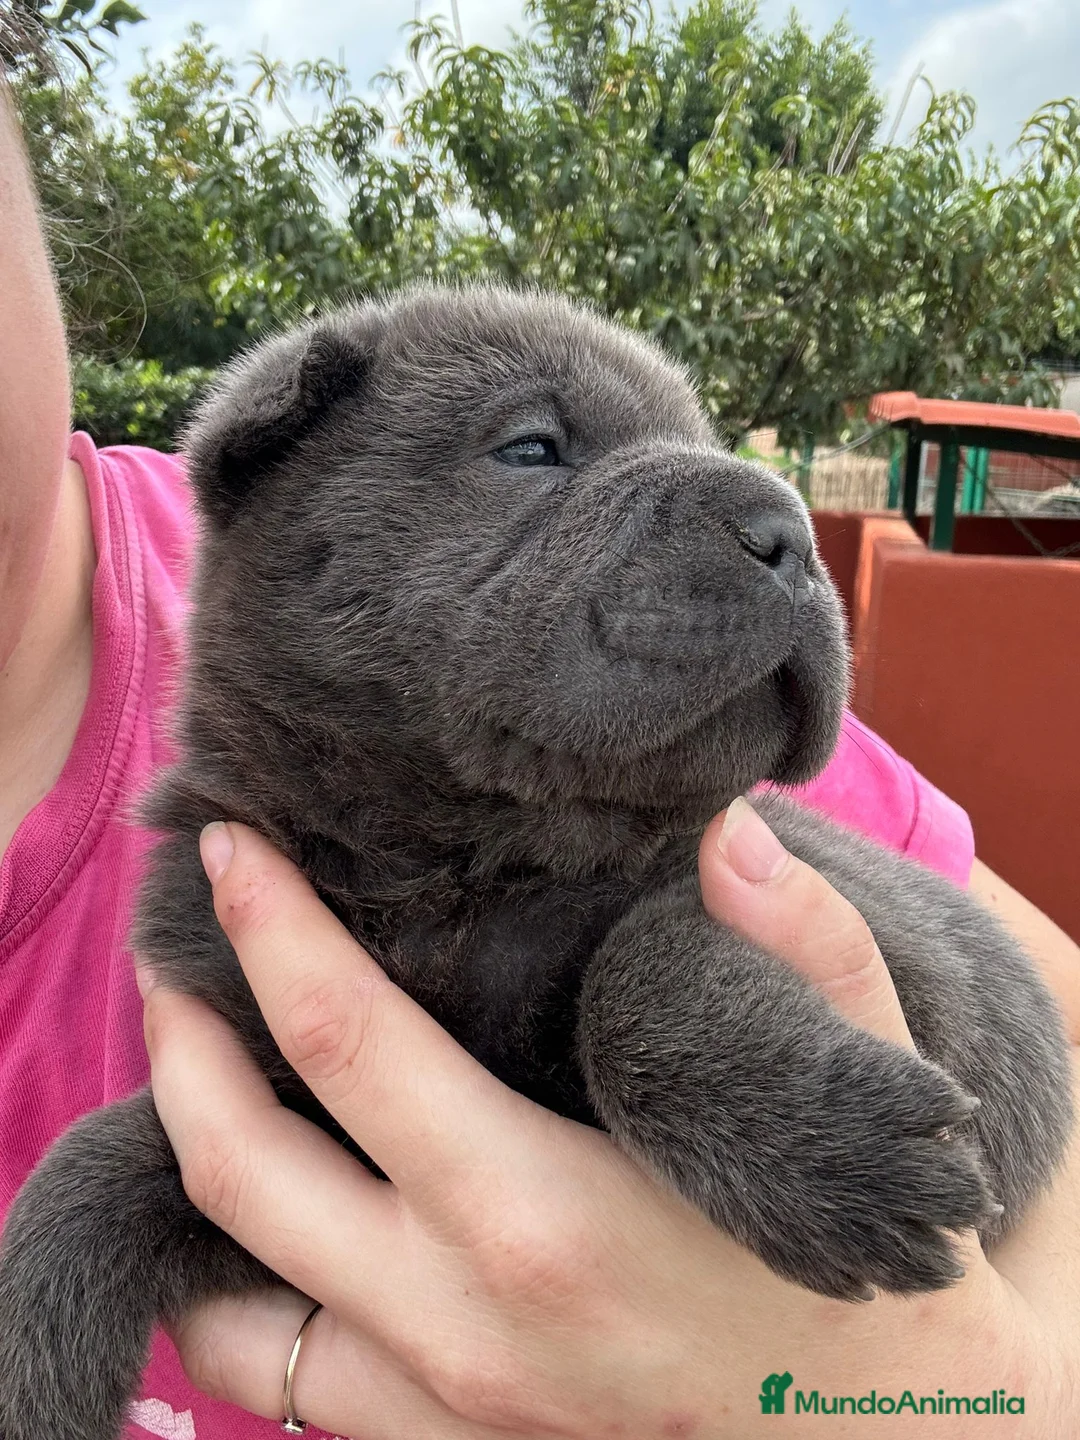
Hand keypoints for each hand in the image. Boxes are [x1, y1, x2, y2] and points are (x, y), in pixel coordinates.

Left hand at [140, 801, 1079, 1437]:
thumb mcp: (861, 1090)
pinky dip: (233, 1292)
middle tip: (174, 954)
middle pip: (239, 1164)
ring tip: (197, 1078)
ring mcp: (438, 1410)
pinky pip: (280, 1382)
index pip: (346, 1039)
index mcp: (543, 1215)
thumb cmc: (871, 1271)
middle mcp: (461, 1324)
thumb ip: (804, 945)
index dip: (271, 929)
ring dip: (185, 1178)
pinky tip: (263, 1216)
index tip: (232, 847)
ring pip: (225, 1301)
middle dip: (181, 1039)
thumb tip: (721, 831)